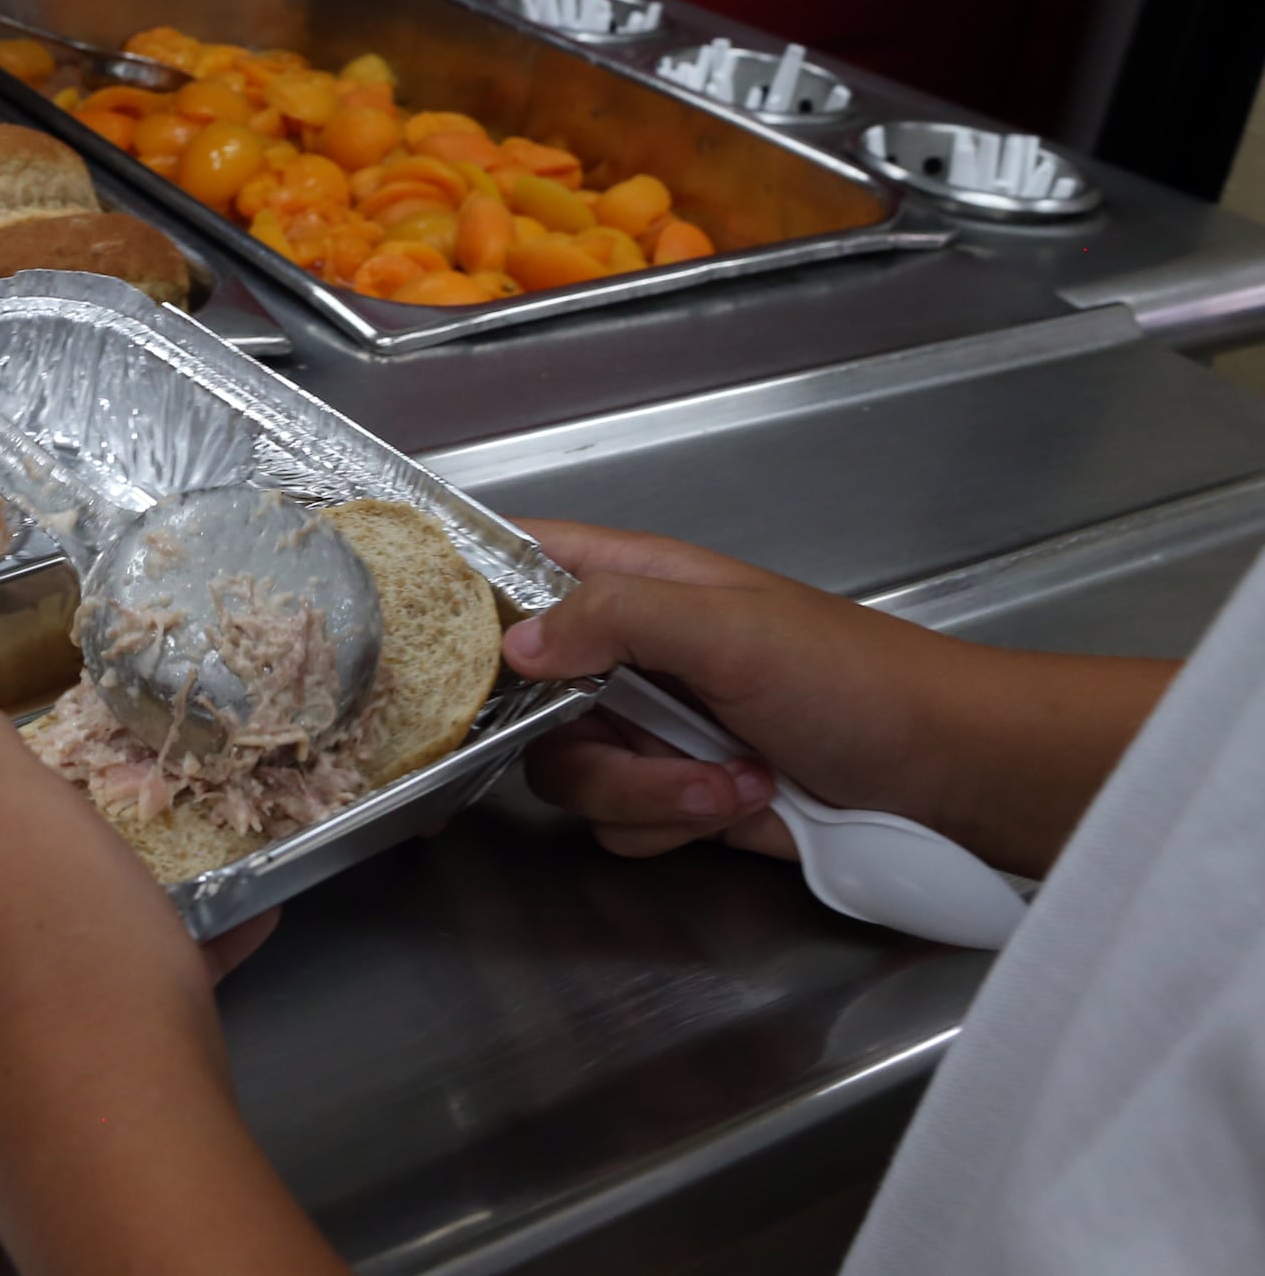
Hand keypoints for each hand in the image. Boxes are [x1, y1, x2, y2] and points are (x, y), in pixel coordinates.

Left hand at [0, 686, 338, 1275]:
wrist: (126, 1169)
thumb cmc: (66, 971)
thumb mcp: (18, 817)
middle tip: (42, 716)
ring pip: (16, 907)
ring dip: (82, 861)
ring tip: (156, 822)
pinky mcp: (30, 1071)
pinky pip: (83, 978)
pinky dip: (146, 942)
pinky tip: (232, 925)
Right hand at [508, 521, 1173, 876]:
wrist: (948, 779)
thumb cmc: (855, 680)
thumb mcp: (731, 629)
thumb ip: (614, 621)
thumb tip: (513, 642)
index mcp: (638, 582)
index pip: (521, 558)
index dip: (468, 584)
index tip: (434, 633)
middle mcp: (628, 652)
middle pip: (522, 694)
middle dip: (582, 734)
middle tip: (640, 736)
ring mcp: (650, 729)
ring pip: (567, 769)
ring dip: (647, 790)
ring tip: (733, 781)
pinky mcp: (676, 797)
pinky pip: (617, 821)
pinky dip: (673, 823)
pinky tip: (742, 805)